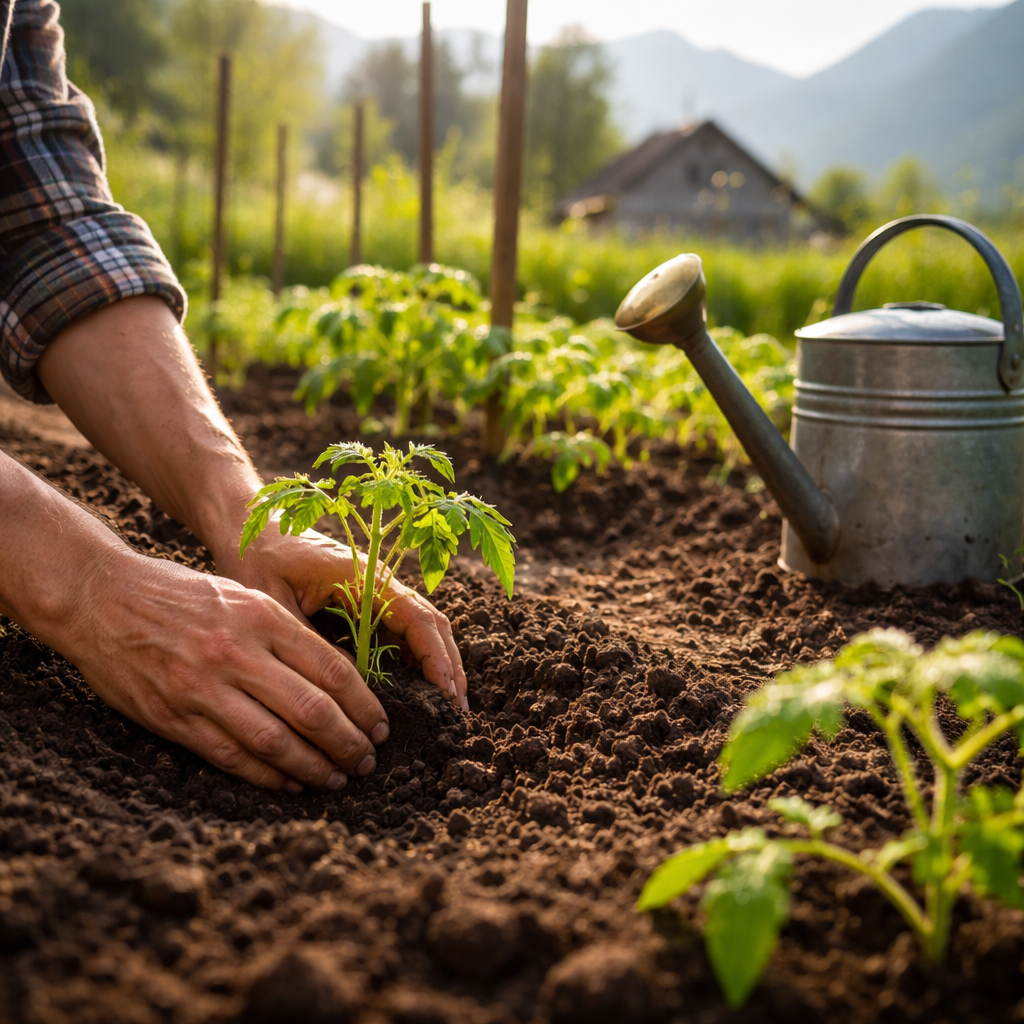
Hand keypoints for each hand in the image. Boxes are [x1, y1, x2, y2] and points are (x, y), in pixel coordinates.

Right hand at [63, 544, 390, 791]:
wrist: (99, 597)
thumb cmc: (177, 593)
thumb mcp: (240, 596)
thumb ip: (284, 634)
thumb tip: (336, 678)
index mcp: (262, 617)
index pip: (333, 670)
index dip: (364, 705)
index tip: (380, 726)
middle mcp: (238, 653)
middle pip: (313, 711)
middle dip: (349, 743)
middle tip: (368, 761)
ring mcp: (204, 688)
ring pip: (276, 742)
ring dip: (314, 767)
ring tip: (337, 779)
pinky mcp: (174, 717)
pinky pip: (233, 757)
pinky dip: (268, 777)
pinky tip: (291, 784)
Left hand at [217, 524, 468, 709]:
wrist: (250, 527)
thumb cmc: (258, 558)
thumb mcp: (275, 603)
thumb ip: (310, 642)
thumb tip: (346, 686)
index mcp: (365, 576)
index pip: (417, 619)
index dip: (436, 658)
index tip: (446, 694)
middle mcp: (381, 581)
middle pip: (432, 624)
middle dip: (449, 666)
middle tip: (458, 711)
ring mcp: (378, 590)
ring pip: (423, 627)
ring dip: (439, 662)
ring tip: (448, 705)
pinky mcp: (368, 600)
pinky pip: (403, 629)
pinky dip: (418, 656)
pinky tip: (421, 687)